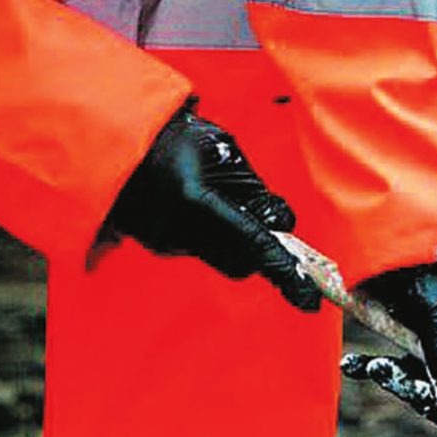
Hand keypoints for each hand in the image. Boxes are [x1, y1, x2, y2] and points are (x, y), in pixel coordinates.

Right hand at [103, 103, 321, 310]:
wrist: (127, 140)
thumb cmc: (181, 139)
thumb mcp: (226, 153)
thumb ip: (254, 192)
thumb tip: (280, 224)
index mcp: (195, 199)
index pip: (254, 243)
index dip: (285, 270)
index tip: (310, 297)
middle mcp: (176, 228)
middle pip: (239, 260)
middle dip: (257, 248)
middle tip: (259, 215)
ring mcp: (162, 240)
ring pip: (220, 255)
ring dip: (232, 238)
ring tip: (217, 197)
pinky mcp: (157, 244)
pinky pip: (199, 247)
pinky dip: (209, 231)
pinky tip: (194, 203)